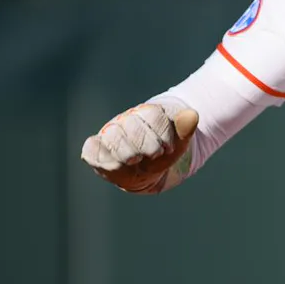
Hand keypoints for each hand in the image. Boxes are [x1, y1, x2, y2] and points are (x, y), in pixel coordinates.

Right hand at [80, 102, 198, 193]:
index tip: (169, 147)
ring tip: (137, 160)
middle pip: (132, 125)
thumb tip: (192, 115)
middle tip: (154, 154)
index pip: (153, 114)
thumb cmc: (165, 153)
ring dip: (128, 153)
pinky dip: (104, 158)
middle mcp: (125, 120)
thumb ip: (184, 129)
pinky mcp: (96, 149)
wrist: (153, 171)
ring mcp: (109, 133)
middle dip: (147, 145)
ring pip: (113, 137)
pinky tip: (117, 164)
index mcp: (147, 113)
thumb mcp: (179, 142)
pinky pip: (92, 149)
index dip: (163, 132)